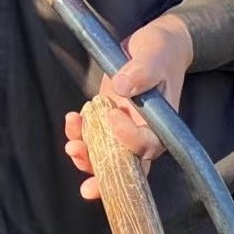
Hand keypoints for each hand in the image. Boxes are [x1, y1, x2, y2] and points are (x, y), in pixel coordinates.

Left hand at [63, 13, 194, 200]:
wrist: (154, 45)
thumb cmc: (159, 50)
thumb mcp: (153, 55)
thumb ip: (141, 71)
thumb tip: (123, 88)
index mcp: (161, 124)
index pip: (148, 146)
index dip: (129, 140)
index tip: (112, 116)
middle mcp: (143, 130)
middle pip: (128, 165)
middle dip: (106, 177)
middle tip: (88, 188)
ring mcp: (124, 126)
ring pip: (107, 155)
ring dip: (88, 158)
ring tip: (72, 148)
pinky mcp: (108, 117)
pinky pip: (94, 135)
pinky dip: (80, 134)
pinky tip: (72, 121)